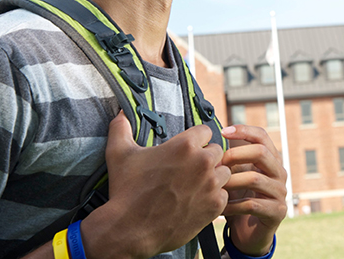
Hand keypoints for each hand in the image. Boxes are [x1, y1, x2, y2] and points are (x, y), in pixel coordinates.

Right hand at [81, 112, 230, 258]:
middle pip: (217, 150)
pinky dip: (214, 197)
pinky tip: (198, 200)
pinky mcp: (215, 205)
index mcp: (185, 144)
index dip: (196, 139)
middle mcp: (203, 162)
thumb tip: (121, 113)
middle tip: (189, 168)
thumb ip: (121, 128)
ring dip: (213, 176)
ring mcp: (211, 185)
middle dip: (205, 156)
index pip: (206, 130)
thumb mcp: (119, 154)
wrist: (130, 230)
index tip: (187, 148)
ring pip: (224, 172)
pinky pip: (224, 194)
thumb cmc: (126, 190)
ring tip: (196, 184)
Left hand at [221, 125, 286, 255]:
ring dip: (231, 181)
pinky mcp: (277, 212)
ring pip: (255, 179)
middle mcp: (279, 172)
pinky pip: (252, 204)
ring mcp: (280, 192)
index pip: (262, 136)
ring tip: (215, 186)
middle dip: (235, 154)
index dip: (243, 130)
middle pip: (261, 152)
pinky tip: (220, 207)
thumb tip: (212, 137)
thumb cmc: (239, 198)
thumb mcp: (235, 174)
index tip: (223, 132)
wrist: (249, 233)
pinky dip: (232, 205)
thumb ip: (230, 158)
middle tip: (217, 163)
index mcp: (270, 159)